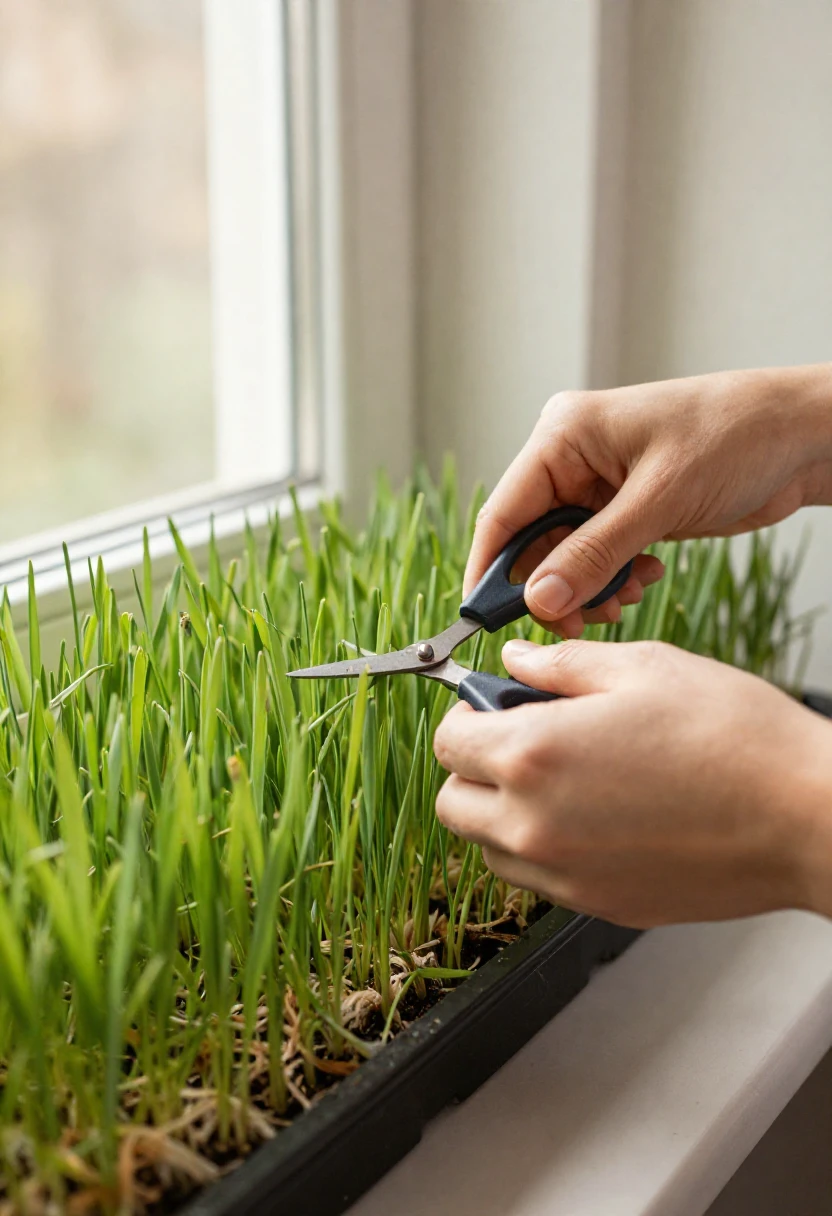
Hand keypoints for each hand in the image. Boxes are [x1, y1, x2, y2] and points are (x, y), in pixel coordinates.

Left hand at [433, 639, 831, 926]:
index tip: (494, 705)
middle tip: (525, 740)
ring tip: (568, 780)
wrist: (802, 817)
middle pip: (453, 804)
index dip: (467, 715)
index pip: (447, 742)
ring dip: (504, 813)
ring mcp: (564, 876)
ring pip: (491, 848)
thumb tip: (516, 661)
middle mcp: (533, 825)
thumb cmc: (732, 736)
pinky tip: (600, 816)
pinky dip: (546, 849)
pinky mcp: (597, 906)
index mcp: (531, 756)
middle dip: (474, 769)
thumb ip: (562, 665)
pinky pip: (540, 879)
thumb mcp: (641, 668)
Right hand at [465, 365, 831, 637]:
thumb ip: (594, 554)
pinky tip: (645, 577)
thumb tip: (538, 600)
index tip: (484, 619)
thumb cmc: (735, 436)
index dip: (491, 569)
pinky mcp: (624, 508)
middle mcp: (572, 458)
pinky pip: (596, 557)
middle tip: (578, 620)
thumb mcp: (660, 500)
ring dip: (588, 587)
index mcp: (564, 435)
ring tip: (625, 597)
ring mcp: (598, 484)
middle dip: (553, 586)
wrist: (800, 436)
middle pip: (532, 541)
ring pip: (564, 556)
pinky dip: (612, 578)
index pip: (504, 511)